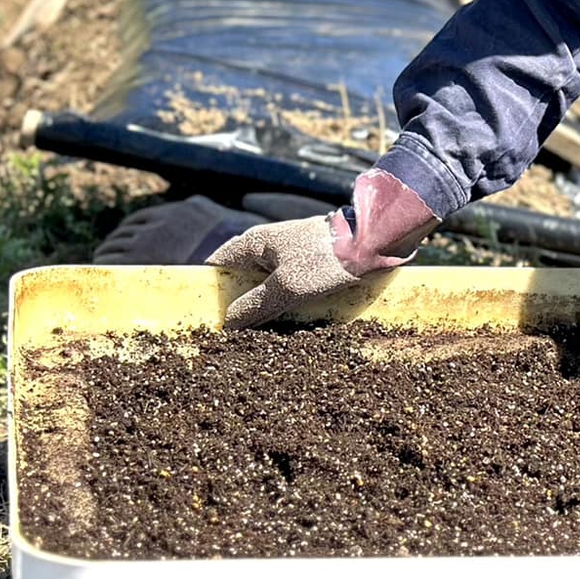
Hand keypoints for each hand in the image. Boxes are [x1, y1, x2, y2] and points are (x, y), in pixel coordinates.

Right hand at [205, 169, 437, 327]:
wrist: (372, 242)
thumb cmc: (325, 260)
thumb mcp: (286, 288)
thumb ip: (255, 306)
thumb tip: (228, 325)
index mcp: (253, 244)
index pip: (218, 266)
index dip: (211, 291)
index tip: (206, 319)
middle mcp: (267, 247)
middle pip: (242, 280)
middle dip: (239, 306)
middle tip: (236, 337)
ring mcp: (288, 256)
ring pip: (266, 288)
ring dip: (265, 308)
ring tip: (262, 336)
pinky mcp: (308, 266)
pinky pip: (288, 289)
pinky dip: (285, 305)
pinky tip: (289, 324)